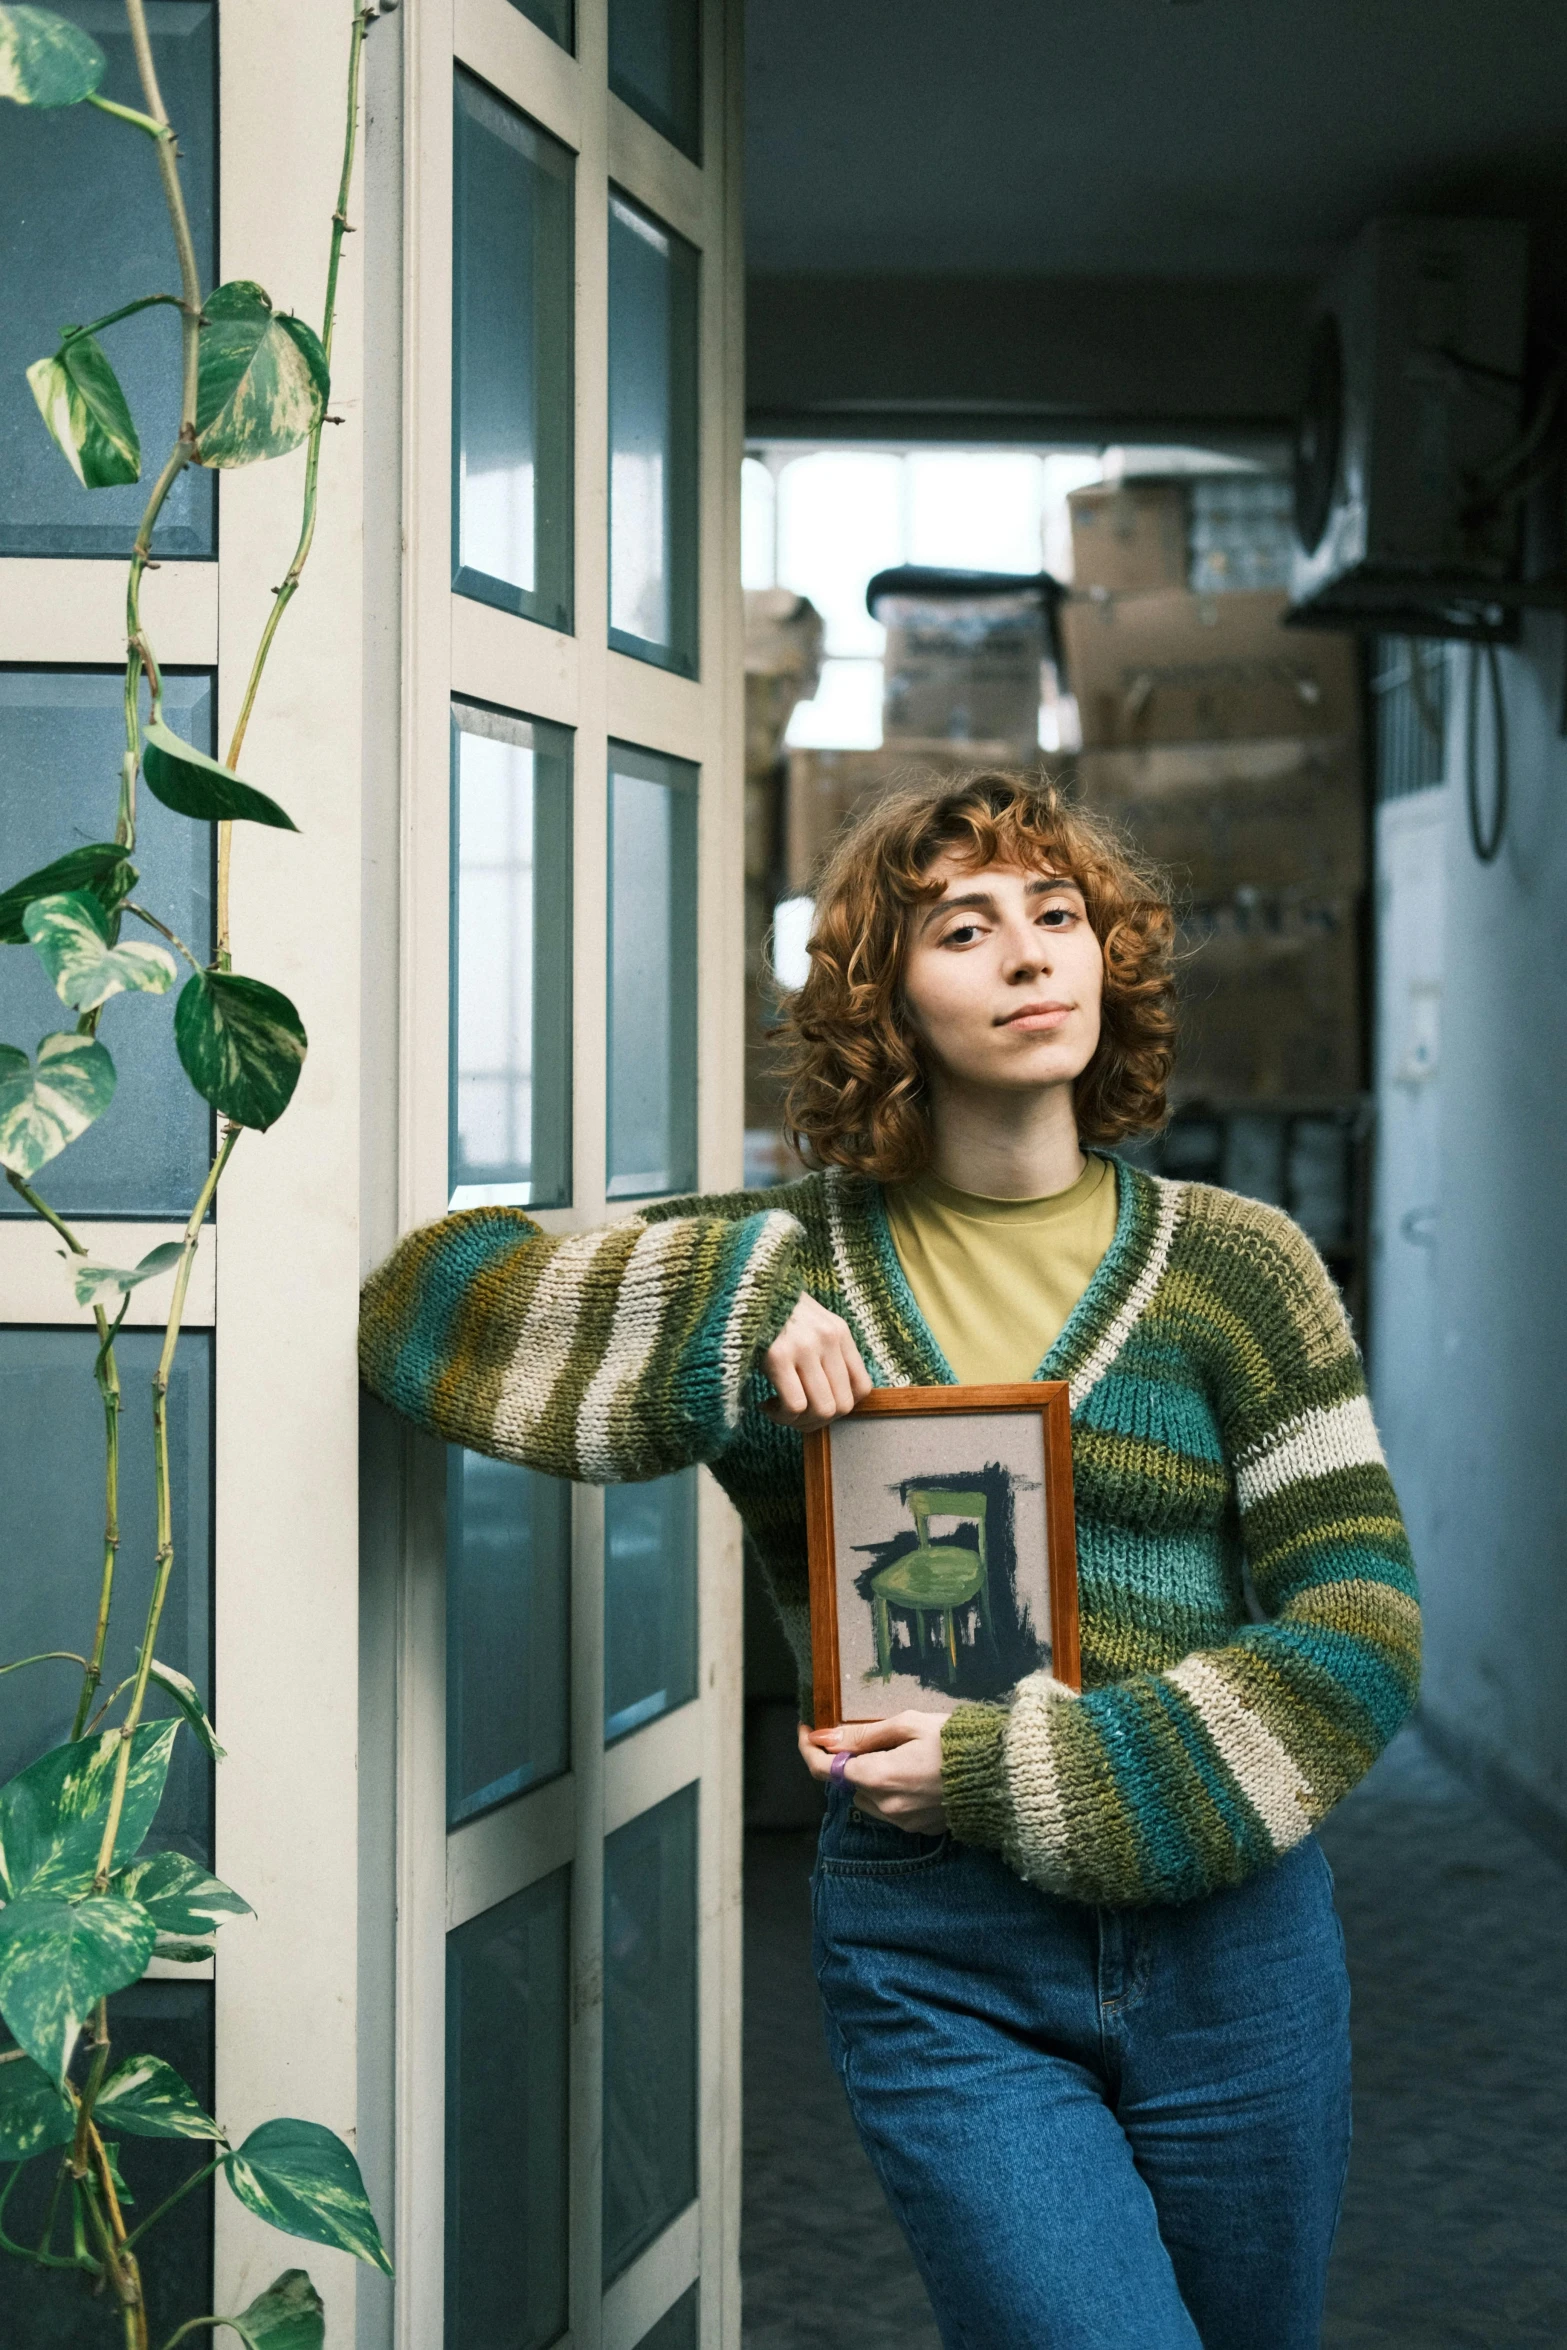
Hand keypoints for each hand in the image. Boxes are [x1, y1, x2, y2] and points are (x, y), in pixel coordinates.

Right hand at [760, 1294, 872, 1430]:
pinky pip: (795, 1405)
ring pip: (822, 1409)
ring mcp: (805, 1347)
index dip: (840, 1407)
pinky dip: (781, 1416)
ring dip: (799, 1421)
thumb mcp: (810, 1322)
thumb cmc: (772, 1311)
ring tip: (778, 1411)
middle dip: (817, 1421)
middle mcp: (828, 1339)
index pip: (862, 1387)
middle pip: (843, 1405)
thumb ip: (824, 1351)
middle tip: (794, 1416)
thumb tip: (830, 1397)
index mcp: (839, 1331)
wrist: (743, 1286)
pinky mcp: (778, 1356)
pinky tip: (767, 1405)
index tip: (816, 1405)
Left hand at [799, 1711, 950, 1835]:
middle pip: (849, 1783)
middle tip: (873, 1737)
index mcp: (878, 1777)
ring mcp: (903, 1821)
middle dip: (852, 1761)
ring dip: (872, 1779)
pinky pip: (892, 1810)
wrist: (1000, 1775)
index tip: (808, 1731)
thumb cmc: (955, 1740)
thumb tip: (826, 1738)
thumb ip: (863, 1734)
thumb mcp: (908, 1724)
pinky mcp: (920, 1829)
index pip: (825, 1769)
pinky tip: (917, 1775)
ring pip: (869, 1799)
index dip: (810, 1749)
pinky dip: (893, 1793)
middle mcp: (885, 1805)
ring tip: (902, 1756)